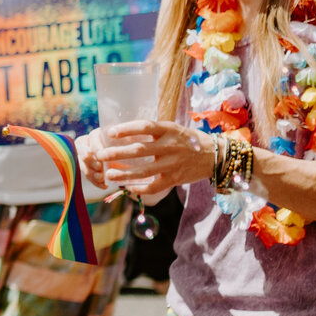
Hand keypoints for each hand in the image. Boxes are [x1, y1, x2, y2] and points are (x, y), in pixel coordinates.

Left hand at [83, 120, 214, 199]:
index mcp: (168, 130)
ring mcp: (172, 164)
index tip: (110, 132)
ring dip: (124, 173)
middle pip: (139, 150)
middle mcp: (170, 146)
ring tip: (109, 174)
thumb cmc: (188, 140)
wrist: (214, 155)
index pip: (145, 126)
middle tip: (100, 155)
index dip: (126, 129)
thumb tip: (125, 131)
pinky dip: (139, 188)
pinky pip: (153, 186)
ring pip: (143, 171)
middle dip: (117, 153)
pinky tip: (128, 187)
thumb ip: (153, 131)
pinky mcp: (174, 179)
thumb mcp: (173, 129)